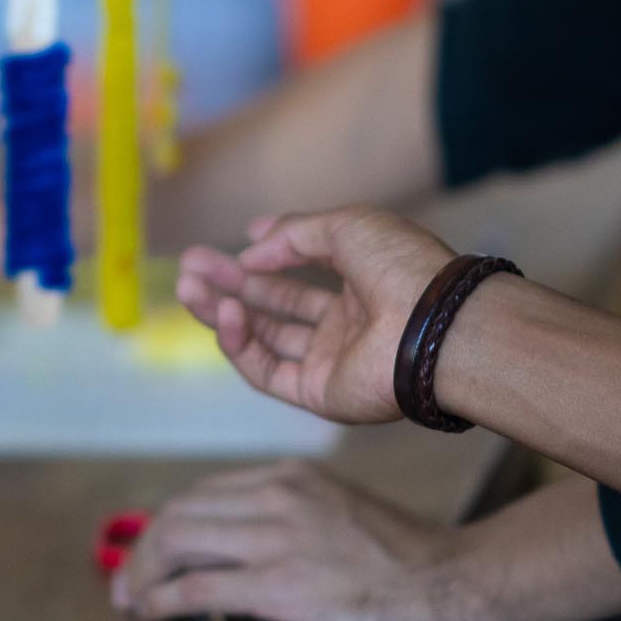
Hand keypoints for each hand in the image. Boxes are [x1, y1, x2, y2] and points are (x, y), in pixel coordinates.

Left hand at [108, 460, 478, 620]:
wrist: (445, 581)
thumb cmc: (406, 557)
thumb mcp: (340, 511)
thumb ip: (295, 519)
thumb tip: (252, 553)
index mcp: (289, 476)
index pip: (205, 492)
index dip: (168, 524)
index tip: (153, 551)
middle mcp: (274, 496)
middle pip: (180, 513)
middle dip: (144, 549)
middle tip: (128, 583)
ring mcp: (273, 538)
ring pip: (176, 543)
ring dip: (143, 574)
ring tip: (132, 602)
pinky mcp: (275, 584)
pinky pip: (196, 589)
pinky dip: (162, 601)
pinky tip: (152, 615)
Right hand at [175, 207, 456, 423]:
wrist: (433, 325)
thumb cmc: (402, 266)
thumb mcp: (345, 226)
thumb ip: (292, 233)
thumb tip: (251, 244)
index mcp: (359, 283)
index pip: (300, 273)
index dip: (265, 257)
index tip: (234, 242)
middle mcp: (344, 324)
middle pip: (273, 306)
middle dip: (230, 283)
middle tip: (189, 265)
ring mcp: (330, 360)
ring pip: (262, 337)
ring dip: (222, 310)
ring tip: (186, 285)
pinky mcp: (317, 394)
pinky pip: (266, 370)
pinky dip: (239, 343)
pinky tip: (225, 313)